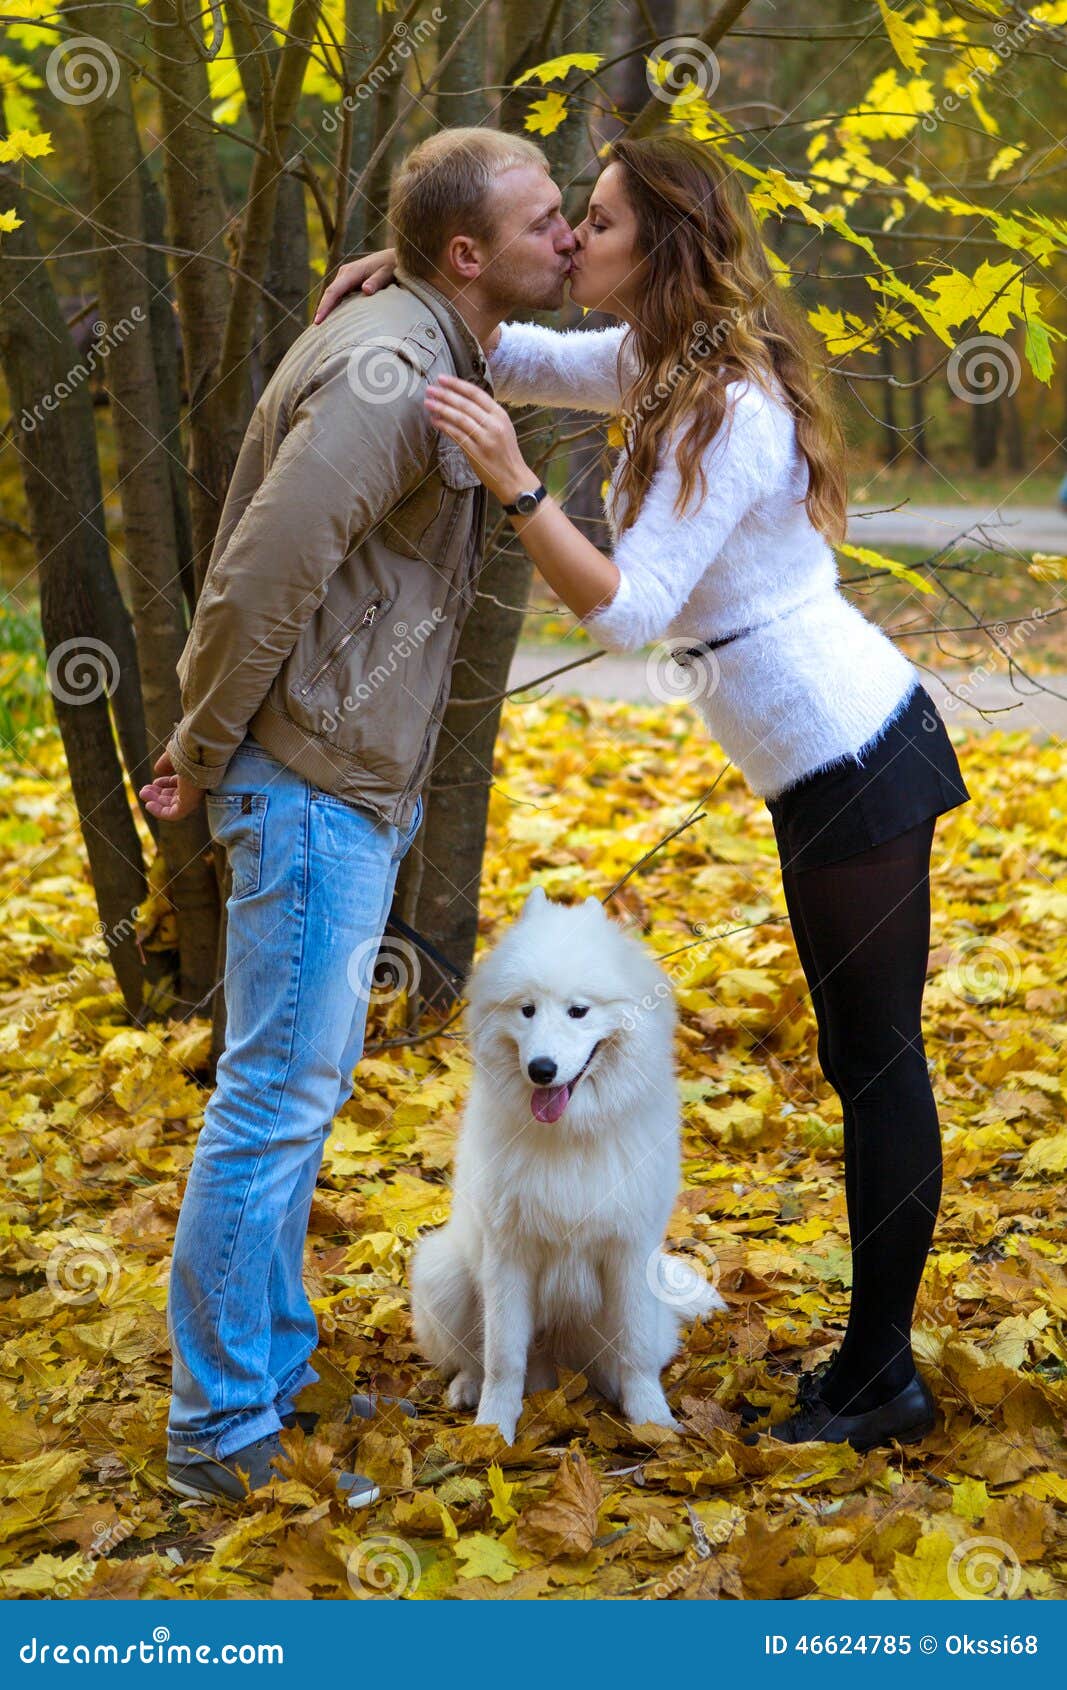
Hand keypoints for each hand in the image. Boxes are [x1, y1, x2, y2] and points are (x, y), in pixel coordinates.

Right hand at [139, 748, 203, 821]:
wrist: (199, 754)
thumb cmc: (188, 752)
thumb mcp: (174, 756)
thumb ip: (166, 763)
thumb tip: (157, 770)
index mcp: (194, 776)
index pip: (179, 785)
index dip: (165, 784)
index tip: (154, 782)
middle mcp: (195, 788)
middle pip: (174, 796)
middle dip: (157, 794)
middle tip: (143, 790)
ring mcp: (192, 797)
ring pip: (171, 805)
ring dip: (155, 801)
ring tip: (142, 794)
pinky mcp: (189, 805)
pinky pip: (172, 814)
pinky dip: (159, 812)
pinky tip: (148, 805)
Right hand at [314, 248, 396, 322]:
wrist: (394, 257)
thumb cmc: (392, 266)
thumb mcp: (387, 273)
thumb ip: (377, 281)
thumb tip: (366, 290)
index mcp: (352, 272)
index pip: (334, 291)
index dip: (325, 306)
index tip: (318, 320)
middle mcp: (345, 273)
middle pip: (330, 294)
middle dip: (322, 311)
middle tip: (316, 330)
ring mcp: (346, 277)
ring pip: (333, 295)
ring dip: (327, 309)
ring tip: (322, 328)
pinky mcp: (349, 282)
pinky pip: (339, 296)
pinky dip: (334, 306)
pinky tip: (333, 319)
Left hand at [424, 374, 535, 507]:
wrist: (514, 478)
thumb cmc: (506, 453)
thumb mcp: (502, 428)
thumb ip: (486, 415)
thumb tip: (461, 401)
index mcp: (500, 415)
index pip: (476, 394)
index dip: (457, 385)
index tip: (442, 379)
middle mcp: (494, 425)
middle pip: (465, 404)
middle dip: (445, 395)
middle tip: (430, 389)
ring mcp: (485, 439)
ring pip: (460, 418)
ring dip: (442, 409)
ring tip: (429, 403)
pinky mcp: (476, 453)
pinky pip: (457, 435)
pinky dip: (445, 427)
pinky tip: (435, 421)